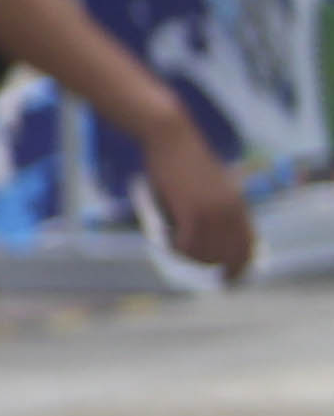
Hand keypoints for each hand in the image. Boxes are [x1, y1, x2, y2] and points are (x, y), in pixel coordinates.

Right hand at [150, 130, 259, 279]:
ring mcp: (212, 212)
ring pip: (206, 253)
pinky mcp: (191, 211)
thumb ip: (216, 210)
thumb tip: (208, 238)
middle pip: (229, 255)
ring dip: (190, 257)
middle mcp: (231, 212)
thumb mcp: (210, 187)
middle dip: (213, 266)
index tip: (227, 277)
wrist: (171, 138)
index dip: (240, 267)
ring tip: (175, 247)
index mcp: (239, 206)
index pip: (249, 246)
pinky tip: (167, 240)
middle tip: (193, 265)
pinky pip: (187, 244)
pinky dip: (177, 249)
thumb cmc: (184, 160)